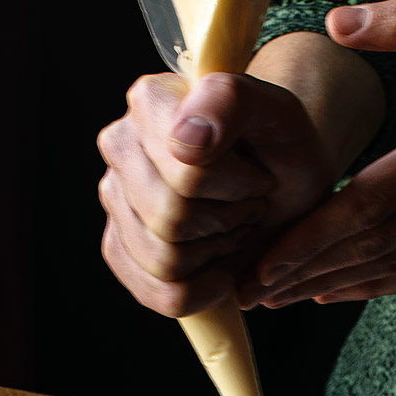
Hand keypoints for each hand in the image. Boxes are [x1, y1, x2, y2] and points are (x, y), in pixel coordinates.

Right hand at [96, 70, 335, 316]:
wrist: (281, 184)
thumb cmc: (281, 149)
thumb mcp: (280, 114)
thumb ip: (232, 102)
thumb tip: (185, 139)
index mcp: (150, 102)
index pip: (188, 175)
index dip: (238, 188)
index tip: (259, 176)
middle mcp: (120, 145)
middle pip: (171, 220)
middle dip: (228, 222)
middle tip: (250, 204)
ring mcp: (114, 198)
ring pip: (163, 261)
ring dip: (215, 253)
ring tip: (233, 224)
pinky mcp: (119, 246)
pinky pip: (157, 293)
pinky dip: (201, 291)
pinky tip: (217, 265)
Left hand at [248, 0, 395, 306]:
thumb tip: (337, 21)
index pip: (371, 203)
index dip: (313, 237)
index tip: (263, 259)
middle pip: (372, 246)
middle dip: (304, 271)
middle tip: (247, 290)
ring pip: (395, 267)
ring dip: (333, 285)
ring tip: (278, 299)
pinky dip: (379, 285)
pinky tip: (340, 291)